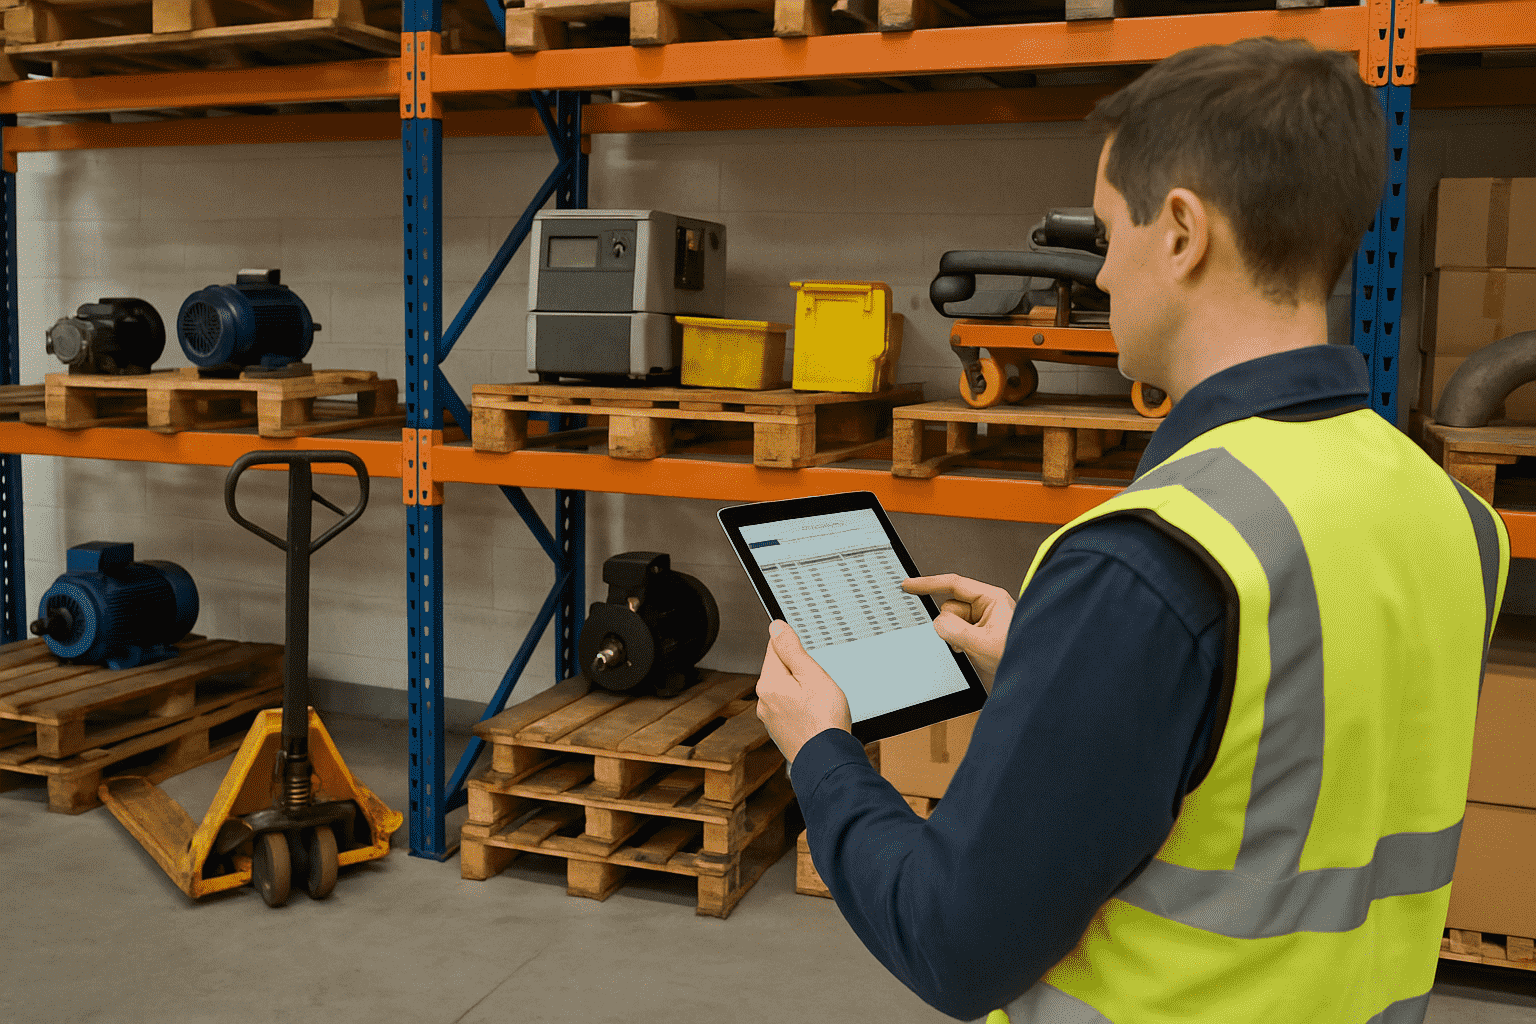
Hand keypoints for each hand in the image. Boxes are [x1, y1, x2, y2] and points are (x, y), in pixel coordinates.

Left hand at [756, 621, 852, 765]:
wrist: (827, 762)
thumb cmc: (824, 722)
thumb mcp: (813, 676)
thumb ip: (792, 650)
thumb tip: (776, 628)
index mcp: (768, 683)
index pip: (775, 648)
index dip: (795, 647)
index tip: (809, 658)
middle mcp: (764, 700)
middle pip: (781, 670)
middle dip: (800, 672)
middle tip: (820, 685)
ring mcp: (771, 718)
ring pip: (786, 690)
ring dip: (802, 690)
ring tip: (820, 704)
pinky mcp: (780, 730)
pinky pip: (790, 708)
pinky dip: (802, 708)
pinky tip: (817, 716)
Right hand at [901, 573, 1014, 690]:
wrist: (1031, 676)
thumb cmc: (1019, 654)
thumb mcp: (984, 644)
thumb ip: (956, 631)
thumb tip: (938, 623)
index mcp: (991, 599)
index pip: (954, 584)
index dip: (929, 583)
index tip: (910, 585)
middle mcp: (986, 607)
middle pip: (950, 607)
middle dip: (951, 625)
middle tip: (963, 639)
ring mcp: (981, 622)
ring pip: (950, 623)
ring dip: (955, 637)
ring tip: (972, 648)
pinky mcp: (977, 635)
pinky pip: (955, 634)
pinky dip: (956, 643)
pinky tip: (969, 651)